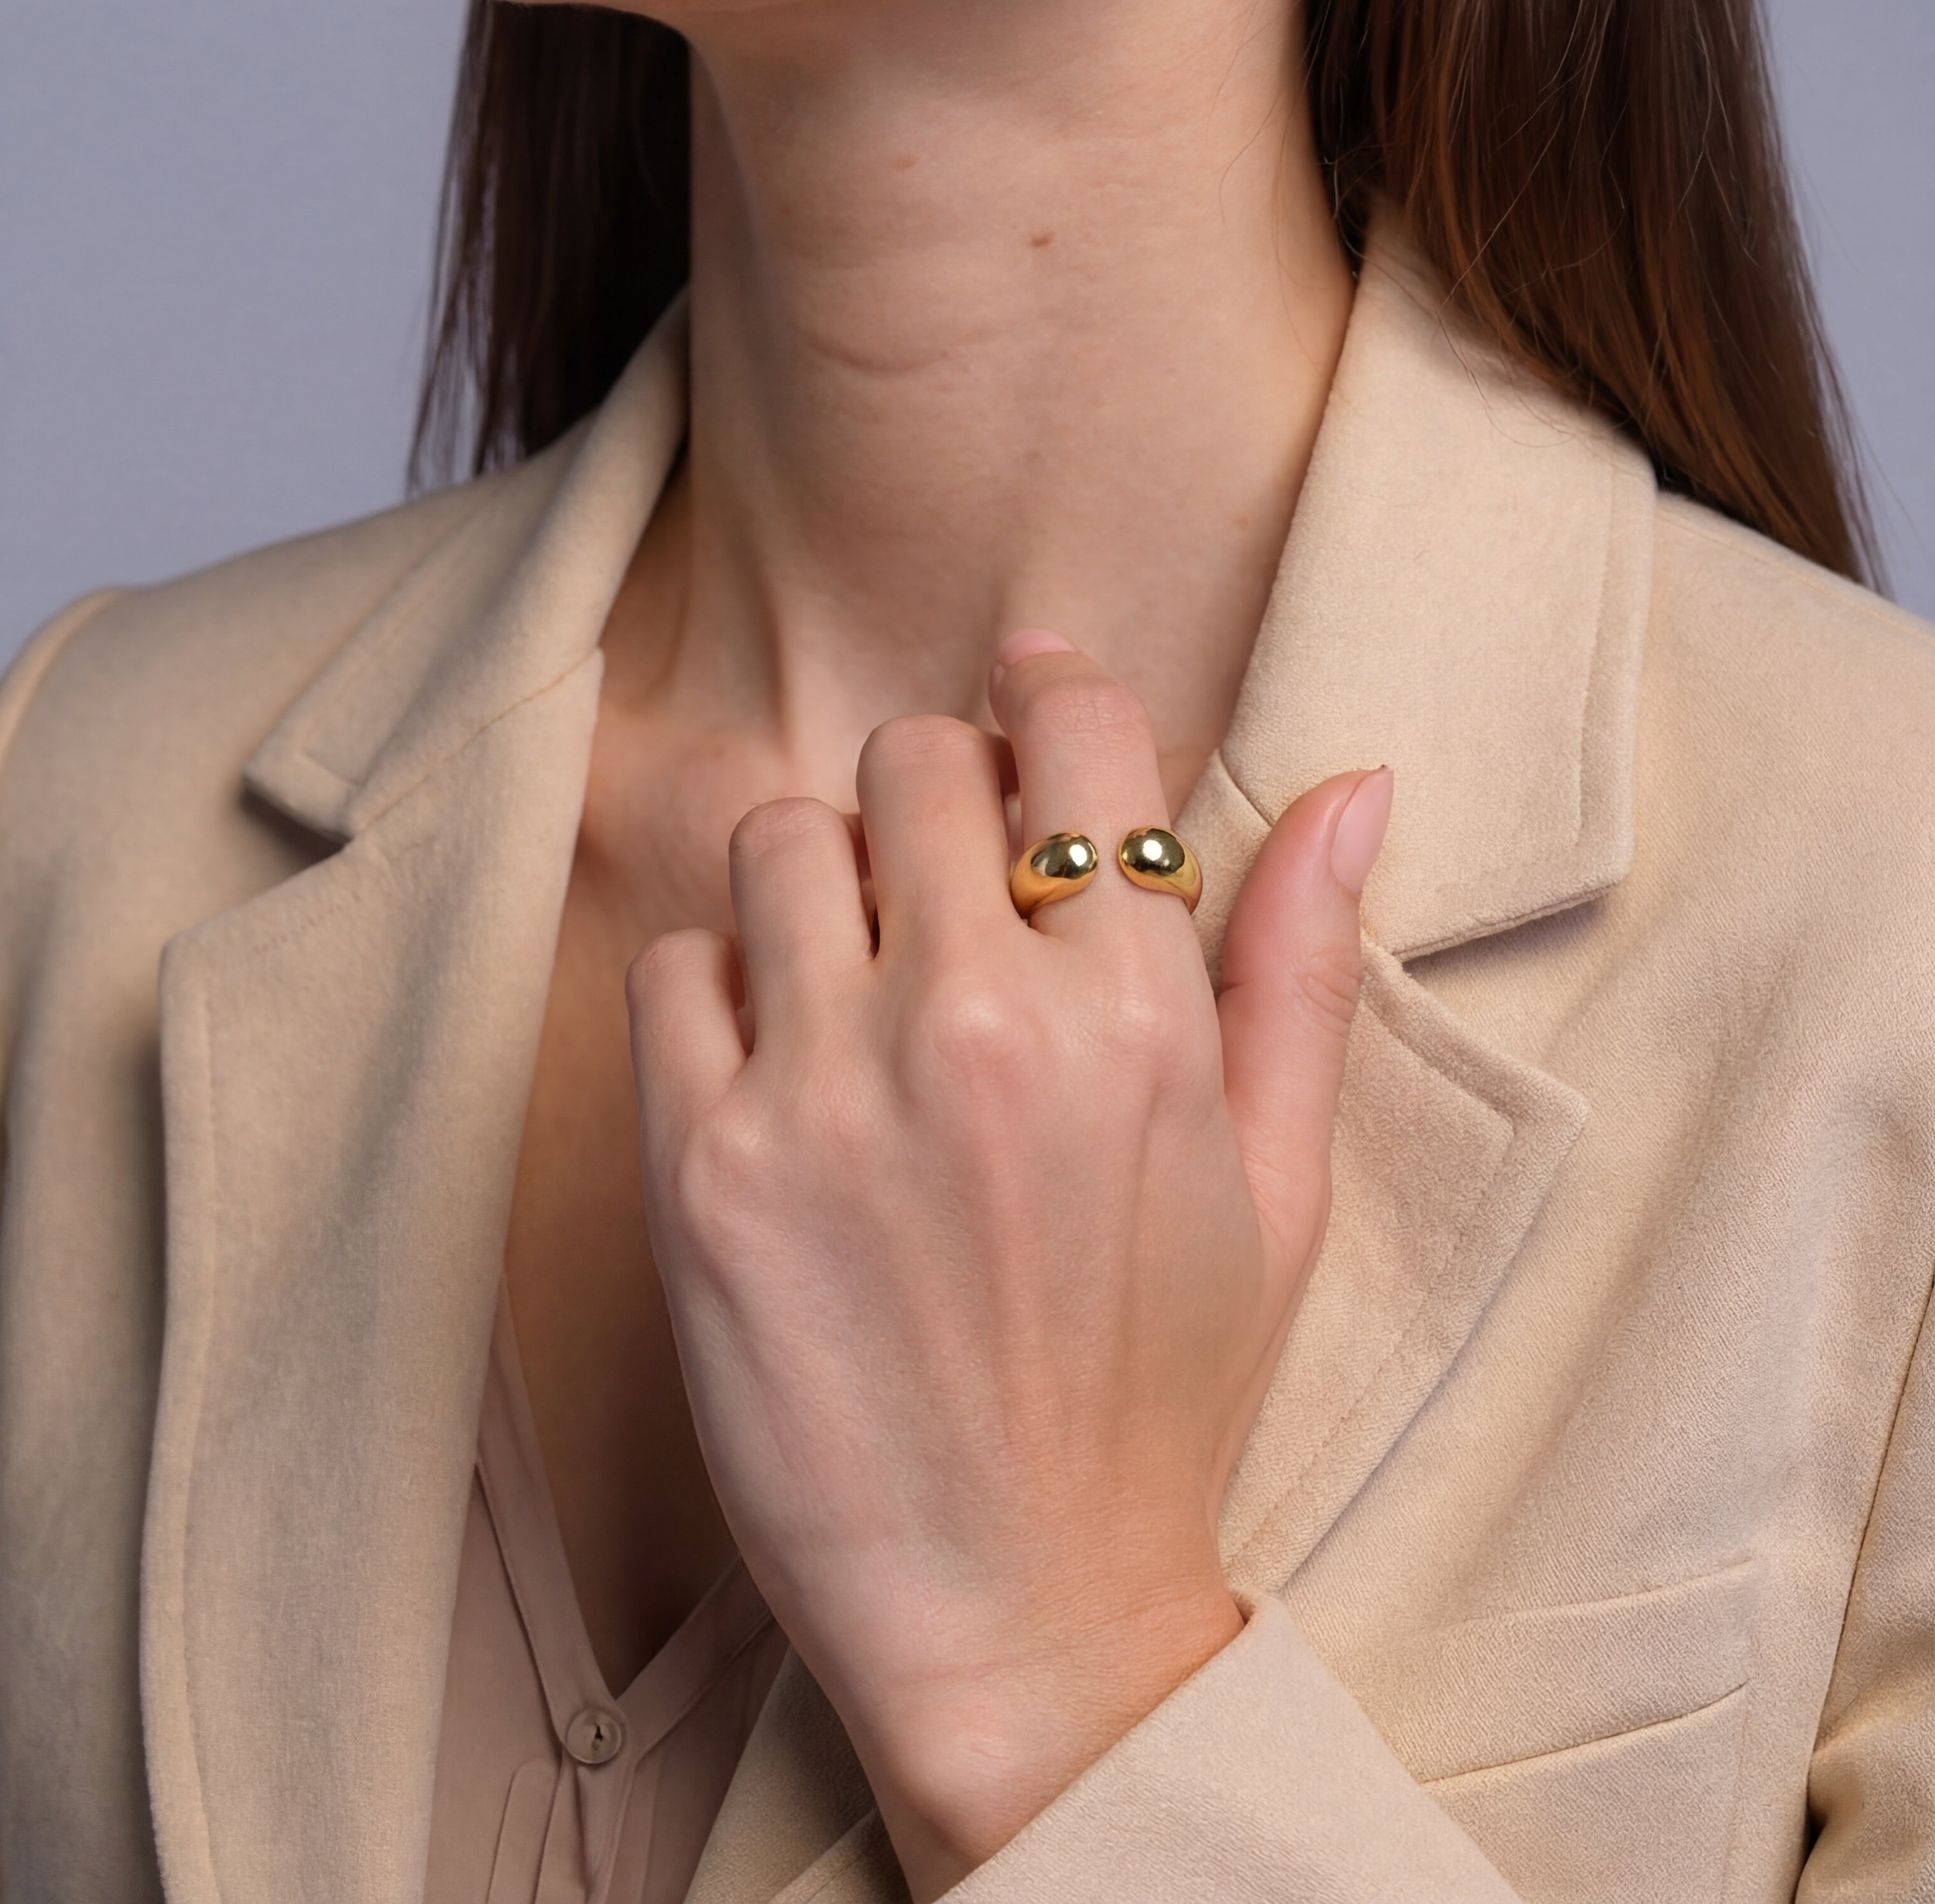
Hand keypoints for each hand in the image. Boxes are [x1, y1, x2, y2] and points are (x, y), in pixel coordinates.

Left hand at [629, 636, 1389, 1898]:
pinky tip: (775, 1067)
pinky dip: (718, 987)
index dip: (1051, 697)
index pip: (1076, 740)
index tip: (1029, 699)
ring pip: (781, 837)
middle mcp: (978, 1027)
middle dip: (937, 797)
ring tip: (854, 971)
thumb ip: (1302, 965)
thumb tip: (1356, 783)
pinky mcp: (699, 1172)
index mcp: (1135, 1019)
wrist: (1022, 1614)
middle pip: (914, 762)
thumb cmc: (1163, 1396)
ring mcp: (827, 1094)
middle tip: (944, 878)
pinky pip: (674, 966)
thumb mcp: (1280, 1182)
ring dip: (820, 878)